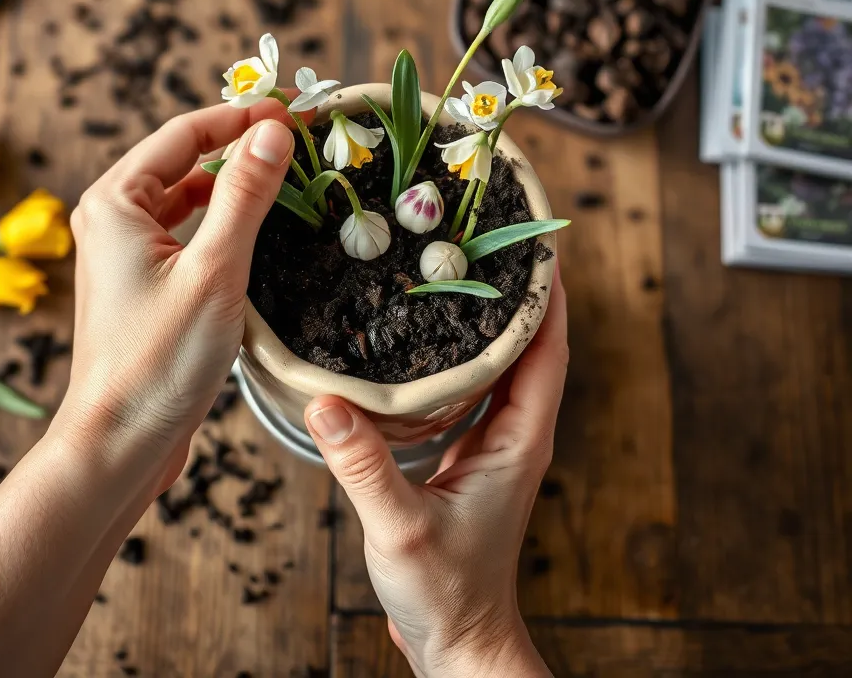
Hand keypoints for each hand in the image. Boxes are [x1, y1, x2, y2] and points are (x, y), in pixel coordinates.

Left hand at [55, 102, 295, 497]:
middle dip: (239, 147)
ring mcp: (125, 253)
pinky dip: (220, 222)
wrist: (121, 444)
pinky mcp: (142, 285)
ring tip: (285, 177)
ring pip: (186, 198)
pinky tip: (255, 228)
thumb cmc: (159, 359)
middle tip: (298, 140)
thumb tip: (275, 131)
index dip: (241, 117)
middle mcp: (111, 218)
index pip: (184, 134)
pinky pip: (185, 233)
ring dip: (232, 185)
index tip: (293, 112)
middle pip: (183, 161)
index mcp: (114, 201)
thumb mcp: (214, 269)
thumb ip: (245, 195)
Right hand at [304, 272, 567, 677]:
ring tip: (457, 265)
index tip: (532, 240)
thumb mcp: (400, 528)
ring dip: (492, 314)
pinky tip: (427, 331)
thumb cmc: (445, 594)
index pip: (548, 349)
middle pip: (531, 343)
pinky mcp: (470, 451)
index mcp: (520, 439)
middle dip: (517, 288)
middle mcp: (515, 432)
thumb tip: (324, 399)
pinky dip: (463, 348)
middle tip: (485, 234)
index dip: (547, 293)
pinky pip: (476, 383)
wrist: (458, 641)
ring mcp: (495, 441)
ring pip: (504, 361)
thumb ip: (364, 465)